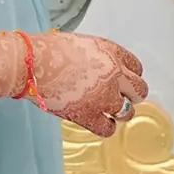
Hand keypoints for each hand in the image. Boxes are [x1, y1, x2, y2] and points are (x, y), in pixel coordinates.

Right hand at [18, 32, 148, 138]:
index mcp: (113, 53)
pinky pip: (108, 128)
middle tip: (123, 97)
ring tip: (110, 110)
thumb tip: (102, 71)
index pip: (137, 68)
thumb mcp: (85, 44)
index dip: (130, 75)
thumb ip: (101, 58)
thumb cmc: (52, 50)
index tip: (125, 80)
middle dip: (132, 94)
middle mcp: (114, 75)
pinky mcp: (89, 116)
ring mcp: (104, 97)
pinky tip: (100, 122)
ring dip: (120, 112)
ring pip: (127, 112)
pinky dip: (106, 127)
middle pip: (139, 91)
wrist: (34, 64)